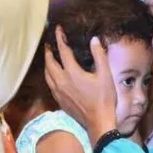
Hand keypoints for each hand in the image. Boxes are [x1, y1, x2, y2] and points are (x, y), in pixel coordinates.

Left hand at [44, 26, 116, 143]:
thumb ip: (99, 55)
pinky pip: (50, 84)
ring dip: (47, 64)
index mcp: (72, 73)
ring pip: (47, 75)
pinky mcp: (59, 101)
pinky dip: (49, 76)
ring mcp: (59, 92)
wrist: (98, 122)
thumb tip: (94, 40)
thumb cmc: (104, 99)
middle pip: (49, 63)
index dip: (60, 38)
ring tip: (49, 58)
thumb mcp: (105, 75)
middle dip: (49, 51)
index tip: (58, 29)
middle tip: (49, 44)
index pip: (63, 51)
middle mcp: (61, 82)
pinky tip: (54, 76)